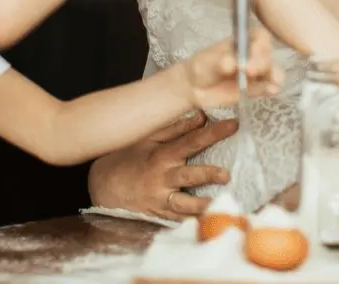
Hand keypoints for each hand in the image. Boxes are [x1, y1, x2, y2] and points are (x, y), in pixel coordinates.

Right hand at [88, 112, 237, 220]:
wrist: (104, 185)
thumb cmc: (128, 157)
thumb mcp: (148, 139)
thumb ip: (176, 129)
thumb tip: (201, 117)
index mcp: (162, 155)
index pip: (192, 141)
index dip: (213, 133)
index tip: (234, 125)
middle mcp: (163, 178)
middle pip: (189, 175)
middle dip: (207, 174)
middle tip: (226, 175)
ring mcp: (160, 199)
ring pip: (184, 204)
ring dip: (202, 205)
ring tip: (219, 205)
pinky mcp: (159, 214)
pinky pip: (178, 219)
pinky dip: (192, 221)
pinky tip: (209, 221)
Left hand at [181, 29, 282, 108]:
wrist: (195, 87)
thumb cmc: (202, 67)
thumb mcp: (208, 62)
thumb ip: (221, 62)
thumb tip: (234, 64)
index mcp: (244, 41)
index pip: (260, 37)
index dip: (260, 44)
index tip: (252, 53)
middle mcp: (254, 55)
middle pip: (267, 54)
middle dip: (262, 62)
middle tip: (250, 71)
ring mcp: (256, 72)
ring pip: (273, 71)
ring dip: (273, 76)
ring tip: (271, 82)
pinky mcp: (255, 89)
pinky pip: (267, 88)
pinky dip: (271, 88)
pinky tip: (272, 90)